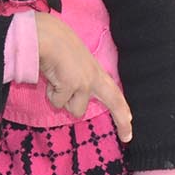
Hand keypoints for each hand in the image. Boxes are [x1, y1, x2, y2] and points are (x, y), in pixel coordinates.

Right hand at [32, 13, 132, 142]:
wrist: (44, 36)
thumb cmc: (53, 43)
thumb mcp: (73, 61)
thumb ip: (78, 76)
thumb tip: (72, 93)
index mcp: (95, 70)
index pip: (114, 91)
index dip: (122, 108)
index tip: (130, 121)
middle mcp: (94, 77)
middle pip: (115, 102)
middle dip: (122, 120)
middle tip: (127, 138)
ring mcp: (84, 83)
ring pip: (75, 110)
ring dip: (62, 101)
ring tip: (55, 81)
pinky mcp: (72, 86)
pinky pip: (58, 103)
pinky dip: (51, 94)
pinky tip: (49, 78)